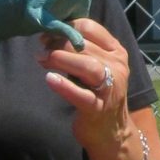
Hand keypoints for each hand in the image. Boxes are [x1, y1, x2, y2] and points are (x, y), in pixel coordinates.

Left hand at [40, 17, 134, 154]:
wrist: (111, 133)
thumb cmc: (97, 94)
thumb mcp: (97, 67)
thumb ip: (81, 51)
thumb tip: (50, 35)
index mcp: (116, 52)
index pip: (91, 28)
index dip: (67, 26)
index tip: (49, 32)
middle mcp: (117, 67)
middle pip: (86, 46)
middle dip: (59, 43)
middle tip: (42, 46)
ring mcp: (109, 89)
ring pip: (88, 66)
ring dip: (62, 58)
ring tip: (42, 58)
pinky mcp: (98, 109)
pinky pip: (81, 95)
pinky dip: (64, 86)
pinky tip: (49, 79)